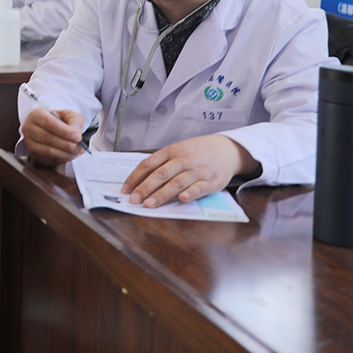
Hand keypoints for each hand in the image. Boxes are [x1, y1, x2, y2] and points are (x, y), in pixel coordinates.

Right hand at [21, 107, 87, 166]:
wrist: (49, 130)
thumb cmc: (58, 121)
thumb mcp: (68, 115)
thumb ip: (74, 120)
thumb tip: (76, 133)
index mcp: (36, 114)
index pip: (48, 122)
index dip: (64, 131)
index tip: (77, 136)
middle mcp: (29, 128)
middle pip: (48, 138)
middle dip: (67, 144)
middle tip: (79, 146)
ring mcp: (29, 143)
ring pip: (48, 151)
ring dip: (66, 153)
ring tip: (77, 151)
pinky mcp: (33, 155)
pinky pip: (48, 160)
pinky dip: (61, 159)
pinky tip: (70, 155)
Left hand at [120, 134, 258, 206]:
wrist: (227, 149)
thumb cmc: (198, 151)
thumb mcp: (179, 149)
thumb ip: (162, 161)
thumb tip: (140, 177)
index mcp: (172, 151)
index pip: (149, 163)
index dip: (136, 177)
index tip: (126, 189)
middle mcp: (183, 159)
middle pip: (161, 174)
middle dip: (145, 188)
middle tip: (134, 200)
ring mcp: (197, 170)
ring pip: (177, 182)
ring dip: (162, 194)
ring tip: (149, 204)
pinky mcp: (210, 181)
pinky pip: (198, 187)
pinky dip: (190, 193)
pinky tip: (181, 199)